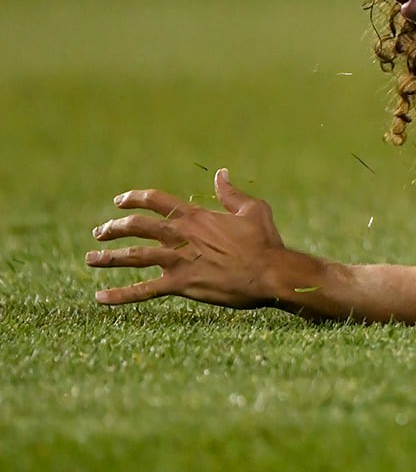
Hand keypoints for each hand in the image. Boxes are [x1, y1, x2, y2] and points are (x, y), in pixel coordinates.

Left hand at [88, 170, 288, 308]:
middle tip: (100, 232)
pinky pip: (143, 291)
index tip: (119, 202)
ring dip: (109, 258)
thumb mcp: (252, 209)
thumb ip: (231, 193)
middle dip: (113, 228)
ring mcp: (177, 260)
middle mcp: (180, 236)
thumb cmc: (264, 241)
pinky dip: (120, 295)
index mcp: (195, 216)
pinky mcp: (180, 284)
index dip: (134, 198)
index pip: (155, 201)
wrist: (269, 273)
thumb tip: (221, 173)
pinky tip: (100, 298)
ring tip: (90, 259)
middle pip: (136, 227)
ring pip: (133, 256)